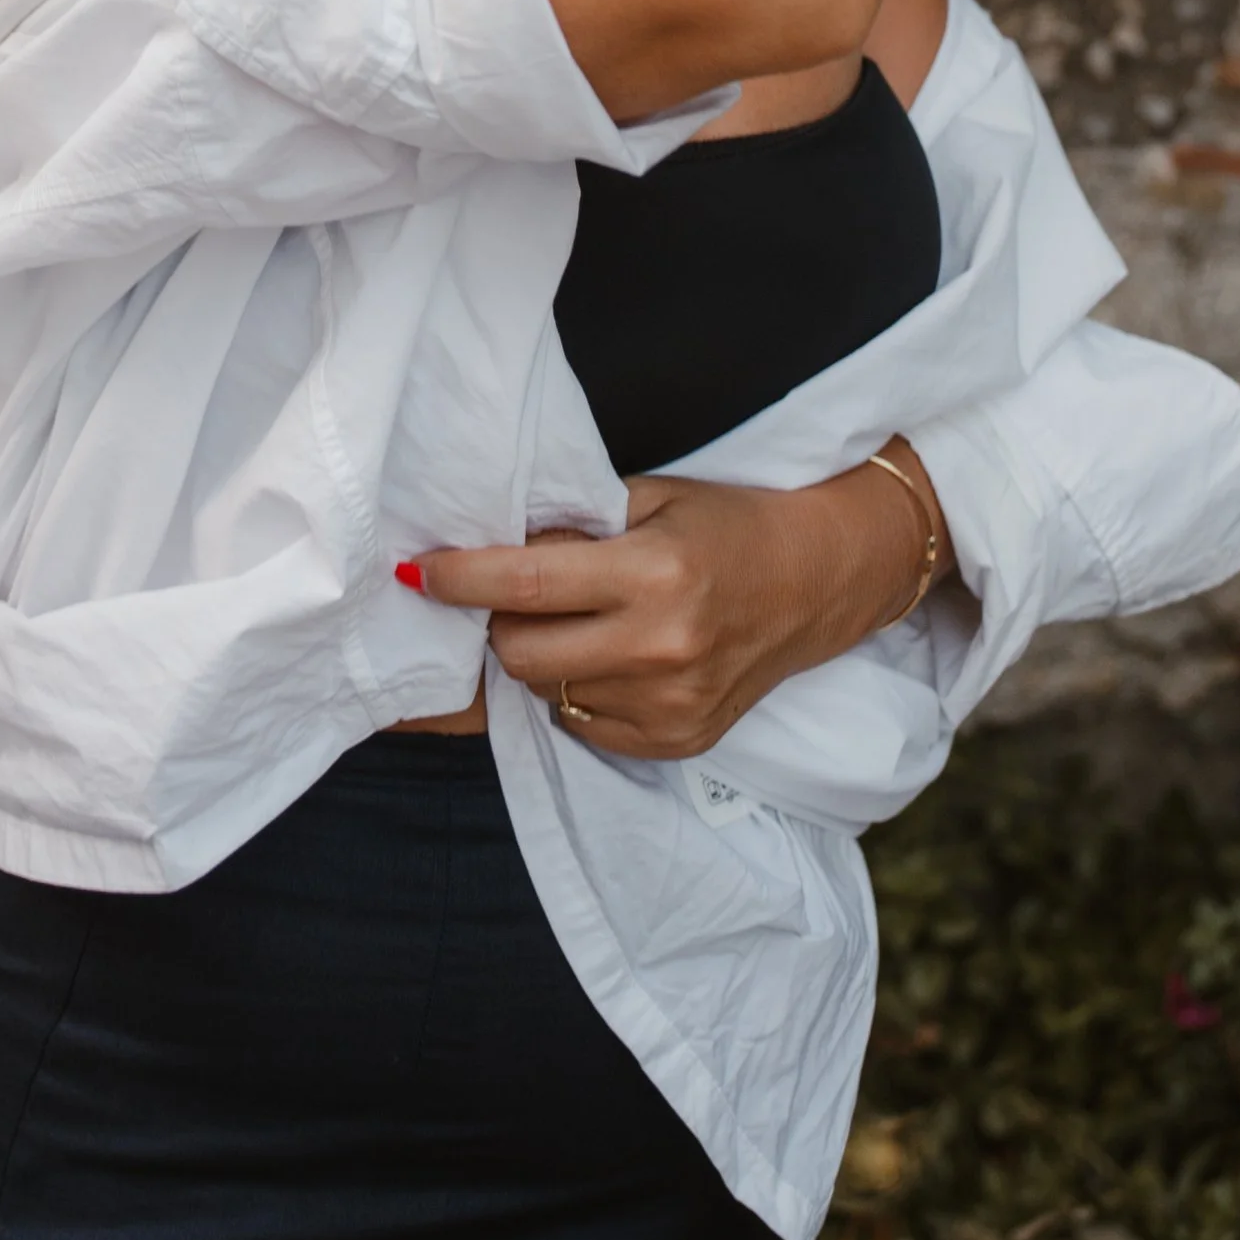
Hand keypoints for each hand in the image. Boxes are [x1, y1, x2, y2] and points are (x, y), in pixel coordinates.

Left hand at [416, 448, 953, 762]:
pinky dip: (579, 690)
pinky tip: (611, 656)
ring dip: (541, 656)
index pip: (524, 584)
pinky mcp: (679, 741)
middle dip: (498, 621)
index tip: (420, 569)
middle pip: (521, 653)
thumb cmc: (730, 524)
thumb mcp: (652, 498)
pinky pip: (585, 724)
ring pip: (548, 691)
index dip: (459, 577)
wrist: (819, 580)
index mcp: (653, 574)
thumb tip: (485, 543)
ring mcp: (671, 704)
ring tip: (577, 620)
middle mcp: (661, 647)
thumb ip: (573, 523)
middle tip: (512, 593)